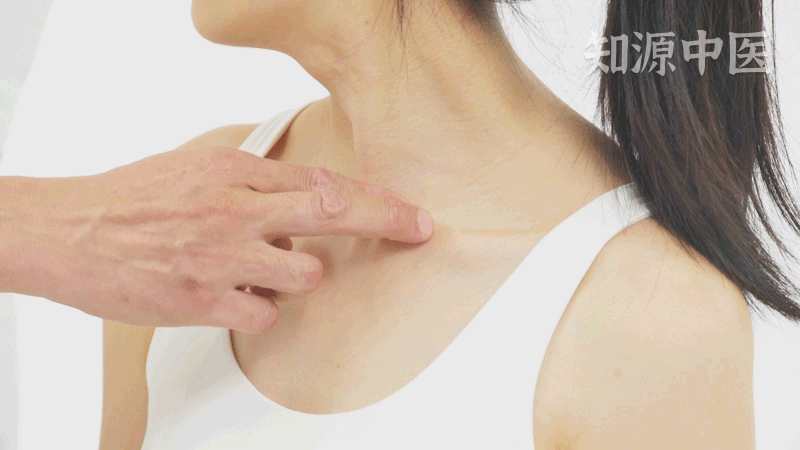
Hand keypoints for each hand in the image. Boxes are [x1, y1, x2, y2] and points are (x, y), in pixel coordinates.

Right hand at [9, 146, 432, 332]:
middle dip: (384, 219)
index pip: (322, 180)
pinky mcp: (205, 300)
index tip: (404, 208)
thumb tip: (297, 191)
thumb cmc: (128, 199)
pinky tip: (233, 297)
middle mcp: (235, 208)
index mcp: (233, 171)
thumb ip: (249, 177)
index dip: (372, 197)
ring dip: (295, 276)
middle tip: (417, 227)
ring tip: (259, 269)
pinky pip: (265, 315)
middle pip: (331, 213)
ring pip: (304, 274)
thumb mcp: (194, 165)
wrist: (69, 231)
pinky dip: (259, 310)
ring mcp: (223, 256)